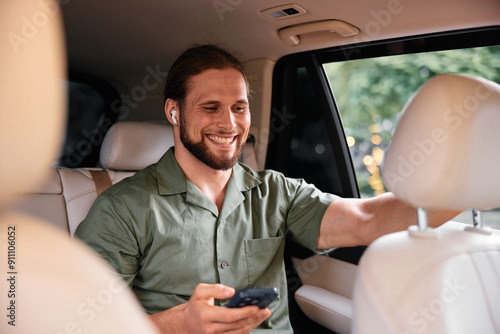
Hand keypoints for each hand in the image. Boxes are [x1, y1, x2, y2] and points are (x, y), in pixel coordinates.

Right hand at [150, 283, 270, 333]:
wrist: (186, 323)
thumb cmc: (195, 306)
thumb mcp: (200, 291)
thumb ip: (216, 289)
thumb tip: (231, 291)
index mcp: (205, 315)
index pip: (228, 315)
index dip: (243, 312)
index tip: (255, 306)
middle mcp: (211, 328)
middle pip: (236, 325)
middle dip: (253, 317)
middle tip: (265, 310)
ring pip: (238, 332)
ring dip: (253, 324)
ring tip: (263, 314)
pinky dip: (246, 329)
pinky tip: (254, 321)